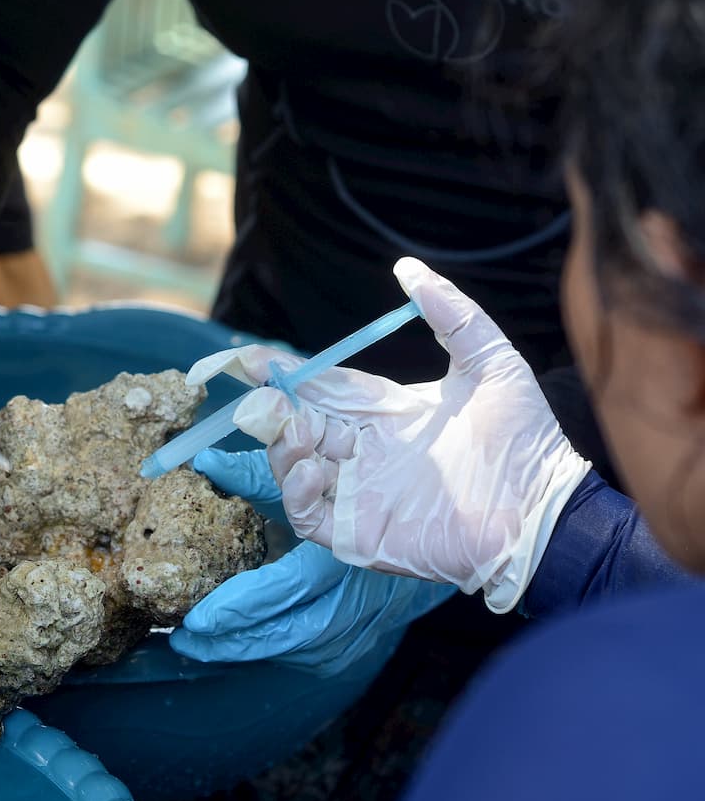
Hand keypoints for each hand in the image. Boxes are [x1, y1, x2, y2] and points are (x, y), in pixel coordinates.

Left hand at [170, 448, 453, 669]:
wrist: (436, 518)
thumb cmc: (365, 486)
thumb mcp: (312, 472)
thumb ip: (258, 472)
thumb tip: (205, 459)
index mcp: (342, 554)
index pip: (283, 589)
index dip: (239, 607)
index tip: (196, 618)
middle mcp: (354, 597)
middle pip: (284, 632)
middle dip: (229, 641)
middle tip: (182, 638)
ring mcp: (361, 625)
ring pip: (295, 648)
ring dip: (246, 649)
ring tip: (200, 645)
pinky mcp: (360, 640)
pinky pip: (309, 652)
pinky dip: (273, 648)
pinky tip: (241, 644)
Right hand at [186, 258, 590, 611]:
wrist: (546, 511)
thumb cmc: (525, 439)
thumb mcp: (489, 361)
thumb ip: (451, 312)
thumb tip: (408, 267)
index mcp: (386, 413)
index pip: (322, 387)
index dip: (287, 373)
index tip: (254, 357)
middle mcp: (365, 451)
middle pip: (298, 423)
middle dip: (271, 408)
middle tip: (259, 395)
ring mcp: (359, 493)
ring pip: (294, 466)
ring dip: (281, 445)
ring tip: (294, 429)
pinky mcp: (360, 533)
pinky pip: (309, 514)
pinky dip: (298, 490)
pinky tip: (314, 466)